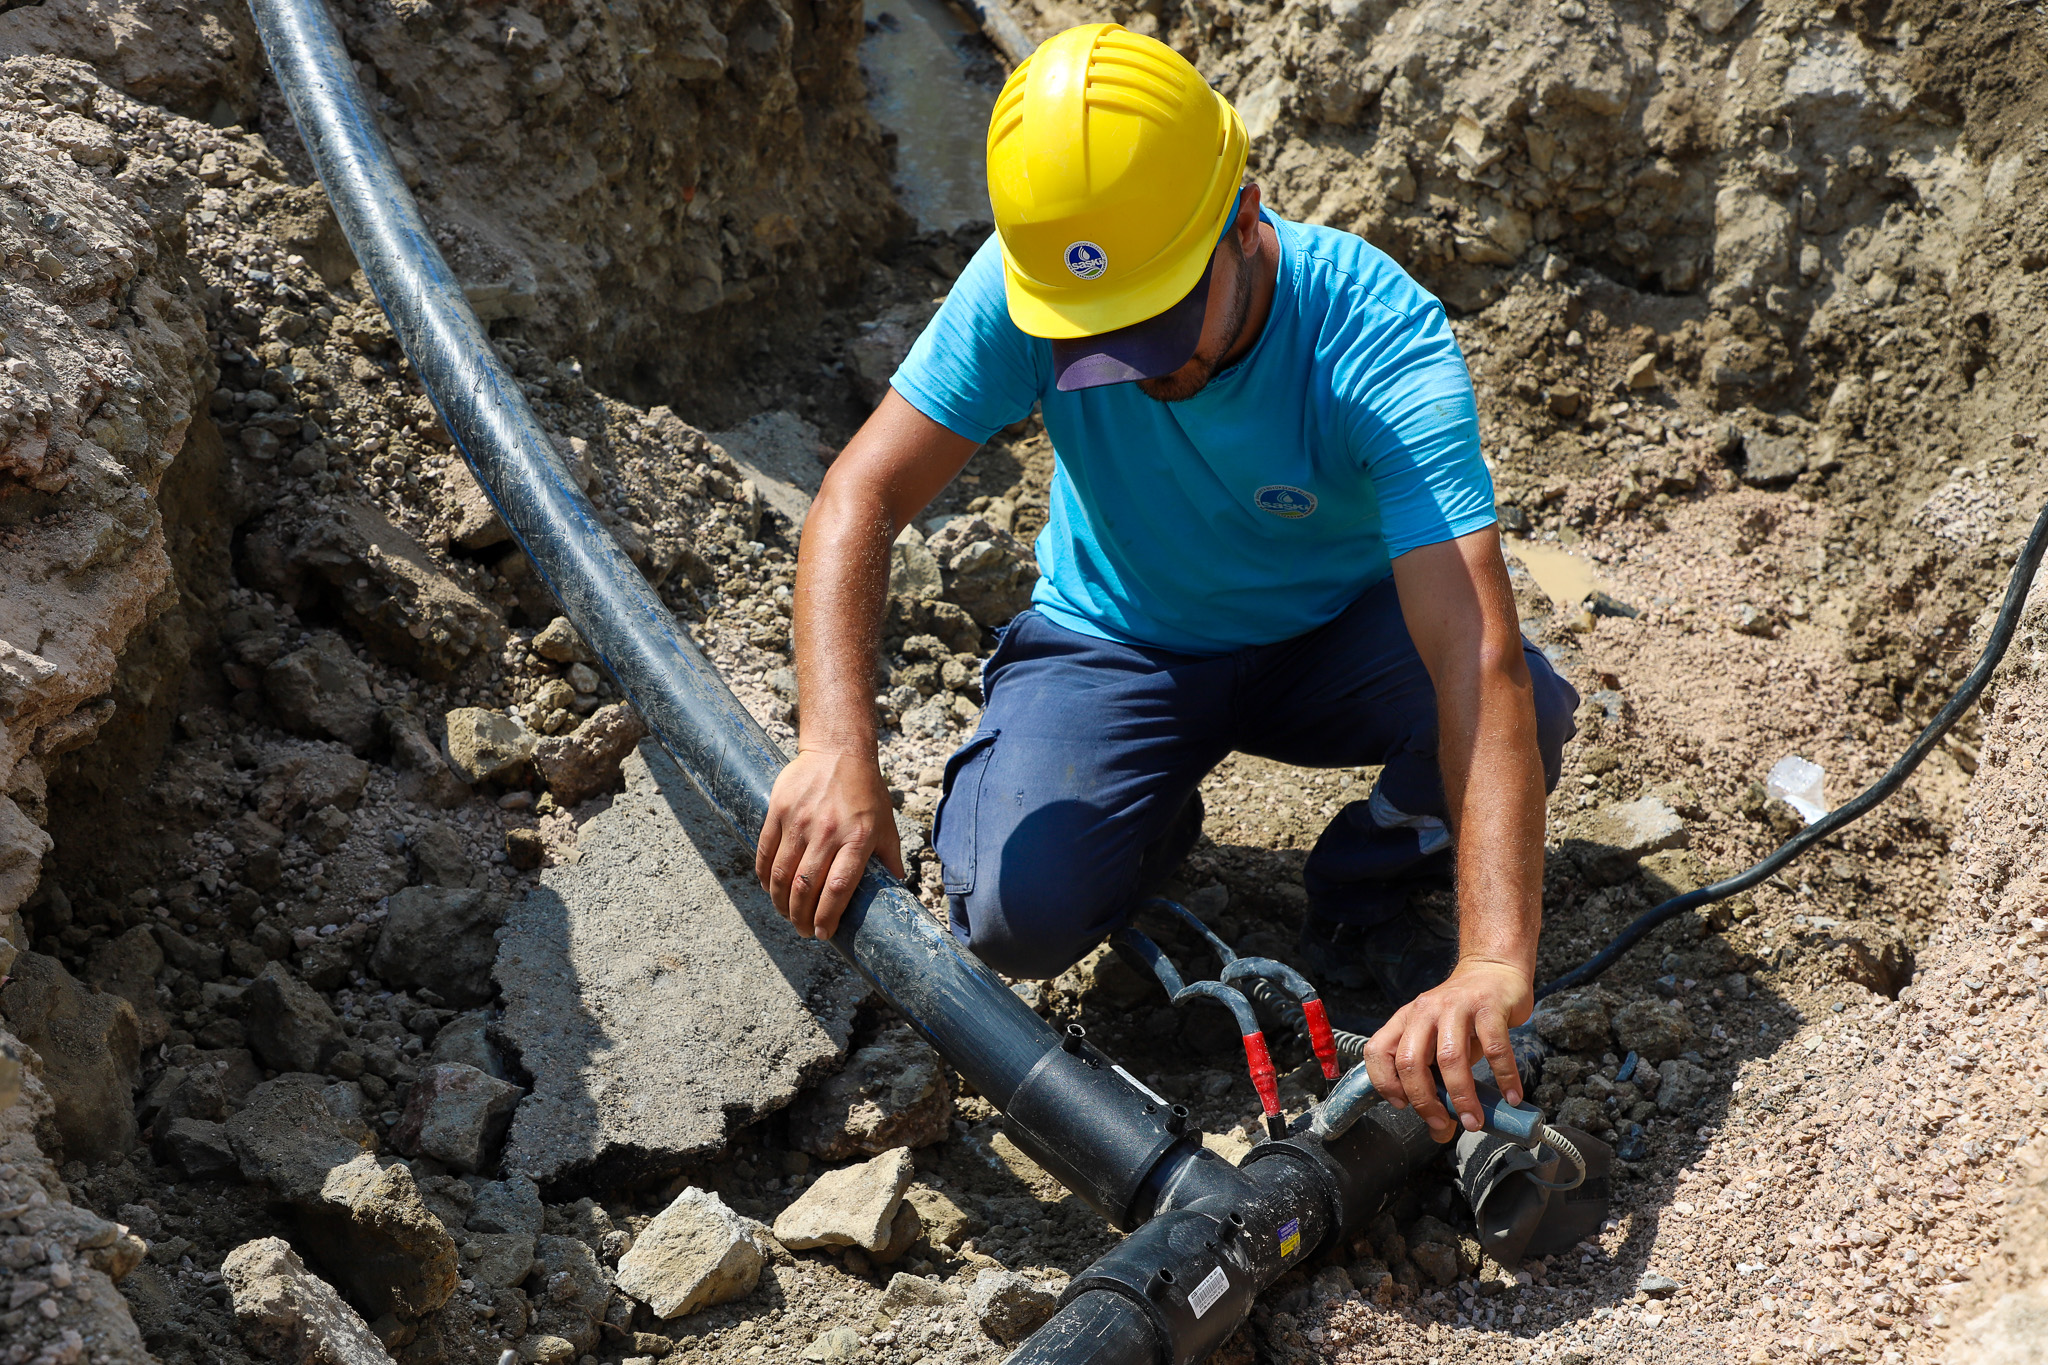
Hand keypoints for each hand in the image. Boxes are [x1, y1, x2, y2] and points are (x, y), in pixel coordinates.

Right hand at [756, 748, 902, 940]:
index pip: (839, 888)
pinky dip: (764, 876)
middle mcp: (827, 831)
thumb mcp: (886, 824)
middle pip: (806, 886)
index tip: (823, 933)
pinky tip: (769, 888)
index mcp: (857, 838)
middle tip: (802, 929)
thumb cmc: (866, 791)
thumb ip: (889, 858)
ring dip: (780, 902)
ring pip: (781, 873)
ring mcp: (799, 820)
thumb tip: (898, 889)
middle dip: (801, 916)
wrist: (838, 750)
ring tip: (786, 914)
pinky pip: (765, 851)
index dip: (827, 916)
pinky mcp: (778, 810)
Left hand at [1361, 959, 1533, 1142]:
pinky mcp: (1489, 1006)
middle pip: (1411, 1061)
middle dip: (1425, 1101)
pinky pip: (1495, 1047)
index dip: (1385, 1083)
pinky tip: (1510, 1097)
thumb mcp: (1442, 1043)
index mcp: (1406, 1020)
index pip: (1378, 1051)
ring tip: (1475, 1120)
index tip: (1404, 1106)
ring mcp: (1456, 1006)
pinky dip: (1504, 1077)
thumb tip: (1440, 1130)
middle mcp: (1425, 1011)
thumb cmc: (1464, 1015)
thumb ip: (1436, 1081)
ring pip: (1450, 1058)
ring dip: (1462, 1096)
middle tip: (1443, 1123)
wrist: (1493, 970)